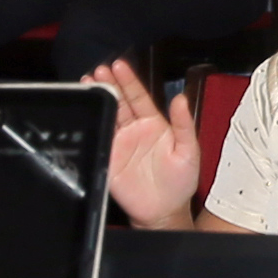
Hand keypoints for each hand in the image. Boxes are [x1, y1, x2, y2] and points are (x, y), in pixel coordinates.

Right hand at [90, 60, 202, 227]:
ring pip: (107, 115)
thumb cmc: (180, 182)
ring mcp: (120, 143)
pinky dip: (93, 124)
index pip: (138, 97)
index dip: (128, 81)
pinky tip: (88, 111)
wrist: (165, 211)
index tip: (119, 65)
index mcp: (154, 124)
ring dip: (98, 99)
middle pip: (119, 101)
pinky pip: (100, 138)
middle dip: (109, 84)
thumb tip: (181, 99)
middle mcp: (134, 130)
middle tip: (99, 70)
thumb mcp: (189, 151)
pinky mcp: (110, 159)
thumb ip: (184, 125)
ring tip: (88, 82)